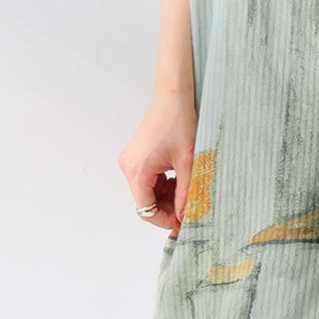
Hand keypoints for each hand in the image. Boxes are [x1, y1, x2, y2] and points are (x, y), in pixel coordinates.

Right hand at [118, 91, 197, 236]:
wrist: (174, 95)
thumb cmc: (179, 121)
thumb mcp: (188, 163)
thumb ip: (186, 193)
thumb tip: (185, 216)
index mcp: (137, 171)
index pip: (146, 210)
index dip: (165, 220)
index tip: (182, 223)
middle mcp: (129, 167)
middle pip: (145, 201)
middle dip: (167, 208)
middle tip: (189, 209)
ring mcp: (131, 161)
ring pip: (148, 191)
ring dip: (167, 196)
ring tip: (188, 191)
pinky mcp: (137, 156)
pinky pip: (149, 179)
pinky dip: (164, 184)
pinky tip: (180, 179)